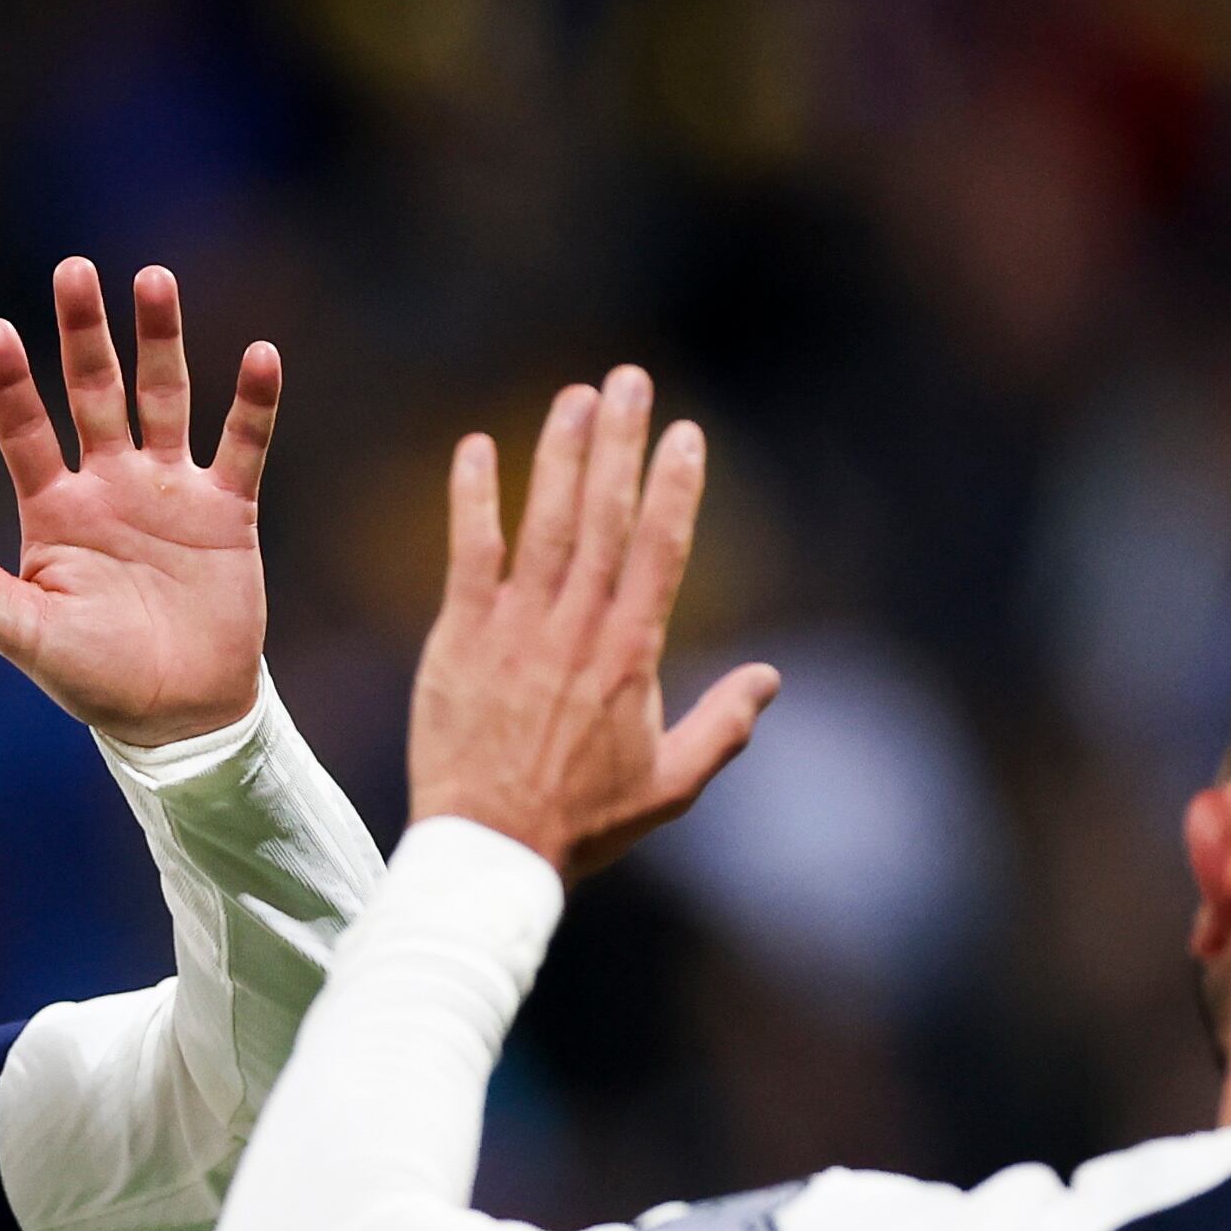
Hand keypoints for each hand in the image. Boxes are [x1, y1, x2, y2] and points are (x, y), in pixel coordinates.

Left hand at [0, 258, 274, 745]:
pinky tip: (260, 354)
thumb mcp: (19, 629)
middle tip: (75, 269)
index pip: (24, 430)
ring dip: (161, 340)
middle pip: (94, 390)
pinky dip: (253, 403)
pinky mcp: (227, 511)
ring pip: (164, 398)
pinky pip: (242, 445)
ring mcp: (169, 491)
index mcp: (53, 509)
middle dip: (84, 333)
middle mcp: (109, 485)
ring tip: (154, 279)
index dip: (11, 382)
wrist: (177, 716)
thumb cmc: (91, 677)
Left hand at [408, 365, 779, 879]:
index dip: (675, 486)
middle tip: (628, 379)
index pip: (661, 550)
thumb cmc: (582, 824)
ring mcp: (516, 627)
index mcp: (632, 655)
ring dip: (557, 454)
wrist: (490, 851)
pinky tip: (474, 449)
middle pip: (605, 516)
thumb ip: (723, 726)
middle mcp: (578, 628)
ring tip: (572, 396)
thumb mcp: (671, 785)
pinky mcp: (459, 637)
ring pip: (543, 522)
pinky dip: (470, 500)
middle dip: (619, 443)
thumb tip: (771, 679)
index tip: (685, 433)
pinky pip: (468, 554)